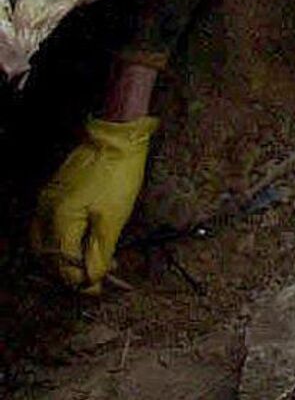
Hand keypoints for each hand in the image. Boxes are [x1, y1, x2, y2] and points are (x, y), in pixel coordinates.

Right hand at [29, 115, 158, 291]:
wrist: (117, 135)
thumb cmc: (117, 173)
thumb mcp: (114, 217)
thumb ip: (100, 252)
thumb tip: (92, 279)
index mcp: (58, 222)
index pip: (63, 265)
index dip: (80, 281)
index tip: (98, 289)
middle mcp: (45, 214)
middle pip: (51, 258)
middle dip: (73, 272)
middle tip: (97, 279)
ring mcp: (46, 203)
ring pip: (49, 245)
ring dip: (69, 258)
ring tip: (94, 263)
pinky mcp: (54, 194)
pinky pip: (52, 228)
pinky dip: (66, 241)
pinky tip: (85, 242)